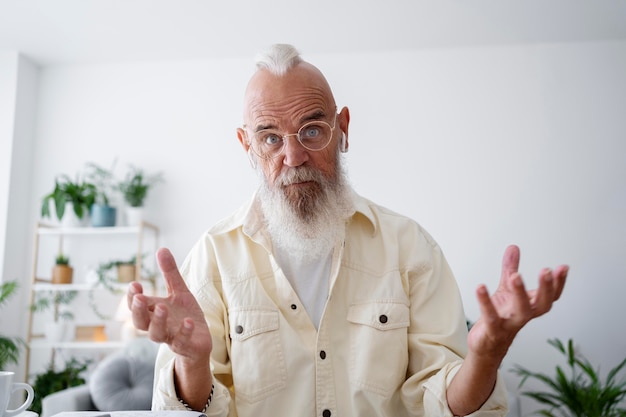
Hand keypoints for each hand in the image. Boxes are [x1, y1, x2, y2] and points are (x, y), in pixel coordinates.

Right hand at [127, 247, 211, 363]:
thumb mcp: (179, 291)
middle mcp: (157, 326)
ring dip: (158, 321)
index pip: (136, 306)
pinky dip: (184, 332)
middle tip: (140, 297)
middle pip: (140, 322)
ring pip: (156, 334)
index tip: (134, 284)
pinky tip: (188, 322)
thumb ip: (170, 273)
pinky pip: (181, 341)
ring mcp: (170, 337)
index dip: (133, 296)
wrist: (199, 341)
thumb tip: (161, 248)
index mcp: (152, 312)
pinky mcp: (185, 345)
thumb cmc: (184, 315)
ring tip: (162, 307)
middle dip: (138, 310)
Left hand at [467, 244, 567, 358]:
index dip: (559, 283)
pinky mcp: (493, 330)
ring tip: (515, 276)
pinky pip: (491, 316)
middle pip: (543, 304)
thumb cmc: (500, 317)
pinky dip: (485, 302)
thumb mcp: (506, 290)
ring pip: (521, 312)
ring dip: (520, 294)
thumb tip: (513, 247)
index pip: (551, 295)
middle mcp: (524, 315)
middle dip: (546, 288)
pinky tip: (480, 287)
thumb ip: (509, 269)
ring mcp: (510, 323)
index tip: (563, 267)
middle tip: (546, 271)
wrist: (486, 344)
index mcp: (530, 305)